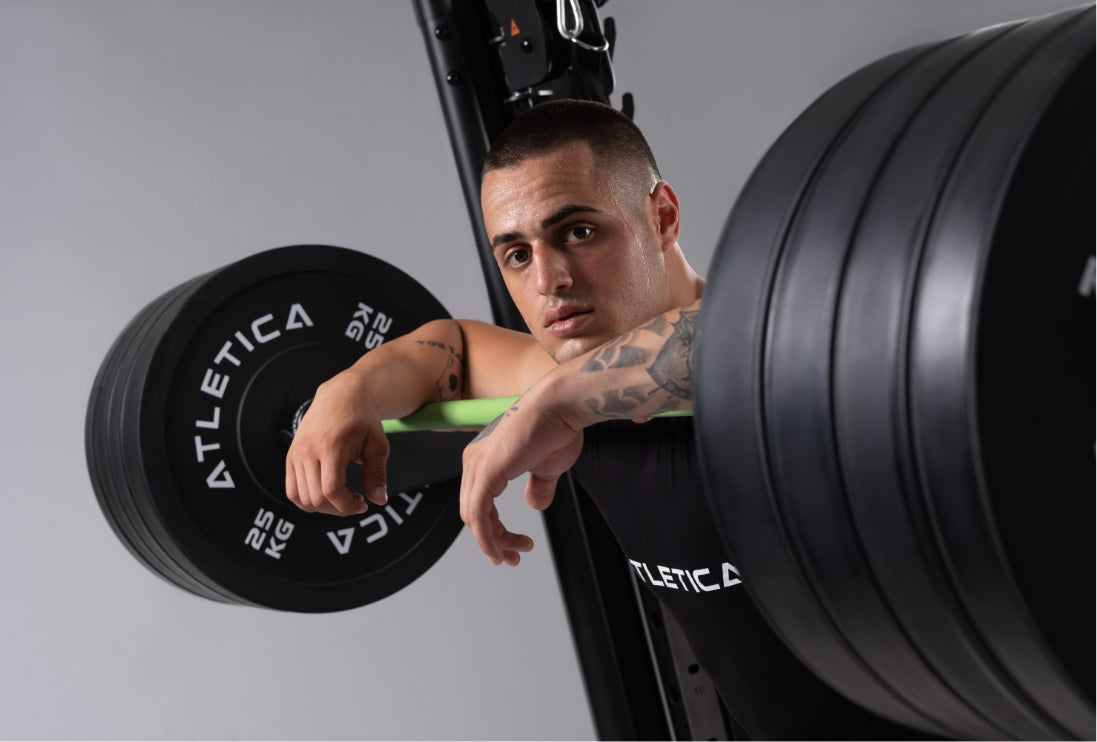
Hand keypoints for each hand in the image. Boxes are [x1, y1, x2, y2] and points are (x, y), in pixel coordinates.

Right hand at [285, 373, 389, 516]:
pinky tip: (326, 494)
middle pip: (316, 498)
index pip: (331, 490)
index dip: (347, 506)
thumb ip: (377, 474)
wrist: (341, 397)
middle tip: (355, 501)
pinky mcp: (291, 457)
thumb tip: (379, 500)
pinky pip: (292, 491)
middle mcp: (308, 451)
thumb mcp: (377, 444)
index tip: (362, 504)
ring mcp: (296, 454)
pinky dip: (307, 500)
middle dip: (338, 508)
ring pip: (302, 498)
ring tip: (342, 497)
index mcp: (331, 446)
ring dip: (323, 507)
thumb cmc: (361, 420)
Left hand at [459, 397, 583, 565]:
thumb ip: (538, 487)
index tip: (513, 546)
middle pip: (473, 514)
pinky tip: (501, 548)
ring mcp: (477, 465)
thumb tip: (535, 503)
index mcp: (486, 459)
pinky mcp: (485, 471)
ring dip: (493, 542)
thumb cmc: (556, 426)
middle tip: (513, 556)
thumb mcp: (547, 468)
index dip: (494, 530)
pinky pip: (478, 513)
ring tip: (515, 553)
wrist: (561, 406)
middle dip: (494, 540)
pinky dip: (487, 536)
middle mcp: (475, 461)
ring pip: (473, 517)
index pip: (480, 504)